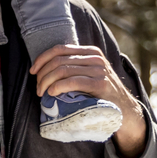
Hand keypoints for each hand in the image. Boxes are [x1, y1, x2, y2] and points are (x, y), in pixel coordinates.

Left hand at [30, 44, 145, 155]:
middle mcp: (95, 57)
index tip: (33, 71)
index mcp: (90, 52)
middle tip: (37, 88)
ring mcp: (99, 69)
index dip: (42, 59)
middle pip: (59, 60)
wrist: (123, 108)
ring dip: (47, 82)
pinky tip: (53, 93)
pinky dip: (58, 87)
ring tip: (42, 93)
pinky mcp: (100, 83)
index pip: (59, 49)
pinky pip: (73, 81)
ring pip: (63, 70)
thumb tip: (45, 69)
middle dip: (43, 74)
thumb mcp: (88, 74)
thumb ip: (74, 67)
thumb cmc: (100, 93)